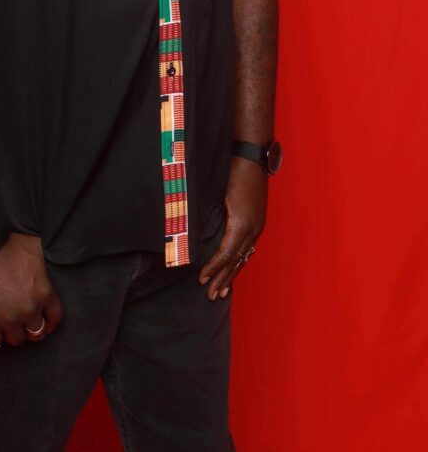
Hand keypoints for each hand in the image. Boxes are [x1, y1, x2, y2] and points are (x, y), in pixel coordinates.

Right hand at [0, 232, 63, 348]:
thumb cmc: (6, 243)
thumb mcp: (34, 247)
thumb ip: (42, 262)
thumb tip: (44, 263)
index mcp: (43, 292)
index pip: (55, 316)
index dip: (51, 321)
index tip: (46, 323)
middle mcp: (29, 309)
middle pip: (37, 332)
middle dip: (31, 328)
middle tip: (24, 324)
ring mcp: (9, 319)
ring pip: (17, 340)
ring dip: (12, 333)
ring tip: (6, 326)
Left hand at [199, 157, 267, 300]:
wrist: (253, 155)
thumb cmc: (233, 170)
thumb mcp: (218, 194)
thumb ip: (209, 216)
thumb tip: (193, 234)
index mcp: (241, 223)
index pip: (225, 254)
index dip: (213, 269)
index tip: (201, 280)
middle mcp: (252, 228)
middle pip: (236, 260)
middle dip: (223, 278)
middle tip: (211, 296)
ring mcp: (257, 225)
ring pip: (244, 256)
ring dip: (233, 274)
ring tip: (223, 290)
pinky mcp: (258, 220)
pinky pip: (249, 247)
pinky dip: (241, 260)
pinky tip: (236, 267)